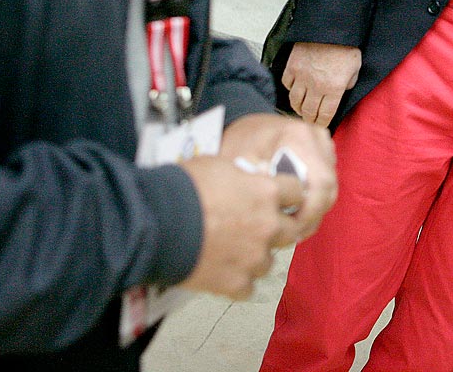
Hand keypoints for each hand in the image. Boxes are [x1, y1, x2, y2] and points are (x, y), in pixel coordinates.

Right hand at [177, 155, 297, 299]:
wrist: (155, 225)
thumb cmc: (182, 189)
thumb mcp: (218, 165)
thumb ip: (243, 176)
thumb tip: (248, 180)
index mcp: (267, 193)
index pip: (298, 193)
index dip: (287, 195)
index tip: (278, 199)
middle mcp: (268, 226)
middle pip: (291, 230)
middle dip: (276, 228)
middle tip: (256, 227)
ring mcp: (254, 257)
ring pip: (269, 261)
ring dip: (256, 257)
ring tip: (232, 252)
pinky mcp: (236, 283)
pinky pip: (247, 287)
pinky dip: (236, 282)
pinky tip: (221, 273)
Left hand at [220, 113, 338, 239]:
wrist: (248, 126)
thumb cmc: (241, 143)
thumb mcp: (240, 161)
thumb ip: (256, 181)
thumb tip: (273, 205)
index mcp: (297, 136)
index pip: (320, 183)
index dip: (310, 212)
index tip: (294, 231)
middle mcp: (316, 136)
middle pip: (329, 187)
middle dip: (313, 215)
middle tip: (294, 235)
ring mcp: (323, 142)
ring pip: (331, 187)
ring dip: (315, 209)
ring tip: (294, 226)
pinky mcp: (324, 149)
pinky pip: (327, 181)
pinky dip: (315, 198)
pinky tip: (297, 209)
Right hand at [281, 42, 361, 126]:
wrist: (331, 28)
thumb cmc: (346, 46)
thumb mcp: (356, 68)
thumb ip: (348, 84)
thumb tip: (342, 91)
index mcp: (333, 89)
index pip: (325, 115)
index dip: (322, 123)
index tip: (321, 126)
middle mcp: (316, 87)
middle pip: (308, 112)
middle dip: (309, 119)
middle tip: (310, 121)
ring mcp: (302, 77)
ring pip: (295, 101)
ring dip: (298, 108)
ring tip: (301, 109)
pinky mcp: (292, 66)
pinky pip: (286, 84)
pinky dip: (290, 89)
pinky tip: (294, 89)